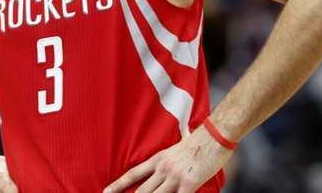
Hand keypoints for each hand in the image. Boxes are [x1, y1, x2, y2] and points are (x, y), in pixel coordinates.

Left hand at [104, 127, 233, 192]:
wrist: (215, 134)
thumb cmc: (201, 138)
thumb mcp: (180, 143)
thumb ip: (175, 149)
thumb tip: (178, 142)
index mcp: (158, 159)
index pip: (133, 174)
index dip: (118, 185)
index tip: (106, 192)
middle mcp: (163, 169)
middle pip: (142, 191)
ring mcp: (175, 177)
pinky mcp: (189, 184)